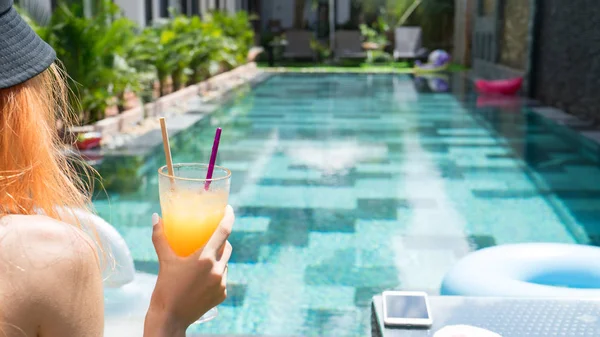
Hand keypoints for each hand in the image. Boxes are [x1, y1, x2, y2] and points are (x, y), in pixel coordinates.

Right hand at [144, 205, 233, 334]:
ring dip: (219, 258)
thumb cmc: (165, 288)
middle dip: (221, 239)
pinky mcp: (222, 294)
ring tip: (205, 258)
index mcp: (205, 258)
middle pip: (226, 246)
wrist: (170, 318)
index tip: (228, 209)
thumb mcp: (164, 261)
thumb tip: (157, 217)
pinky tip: (204, 277)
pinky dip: (217, 274)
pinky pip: (223, 278)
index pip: (224, 231)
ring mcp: (222, 283)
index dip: (228, 217)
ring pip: (225, 263)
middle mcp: (217, 270)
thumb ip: (160, 237)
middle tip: (212, 235)